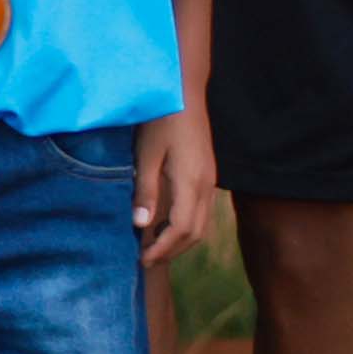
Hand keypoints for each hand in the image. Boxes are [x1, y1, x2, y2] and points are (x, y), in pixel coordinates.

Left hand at [136, 104, 215, 266]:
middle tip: (146, 261)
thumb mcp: (146, 155)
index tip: (142, 261)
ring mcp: (210, 181)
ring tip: (153, 248)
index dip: (163, 249)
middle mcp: (206, 186)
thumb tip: (142, 225)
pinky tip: (165, 225)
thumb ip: (145, 190)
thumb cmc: (161, 120)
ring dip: (180, 241)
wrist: (185, 93)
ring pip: (202, 224)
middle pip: (195, 233)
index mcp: (191, 182)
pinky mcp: (208, 175)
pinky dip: (186, 226)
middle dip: (172, 251)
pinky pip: (202, 212)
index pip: (181, 229)